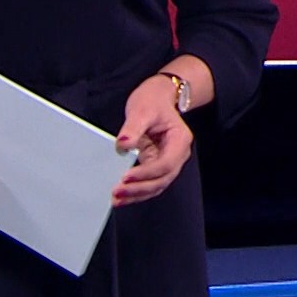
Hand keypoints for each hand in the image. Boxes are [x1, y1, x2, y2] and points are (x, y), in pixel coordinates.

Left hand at [114, 75, 193, 206]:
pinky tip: (122, 196)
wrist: (158, 97)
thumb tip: (123, 144)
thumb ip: (133, 127)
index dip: (147, 173)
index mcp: (180, 140)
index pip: (166, 164)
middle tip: (118, 192)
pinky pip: (148, 183)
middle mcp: (177, 155)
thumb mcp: (143, 109)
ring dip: (137, 194)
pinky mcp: (155, 165)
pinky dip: (136, 191)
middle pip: (162, 179)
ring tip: (116, 199)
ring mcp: (167, 162)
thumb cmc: (153, 101)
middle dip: (140, 188)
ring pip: (156, 186)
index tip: (126, 176)